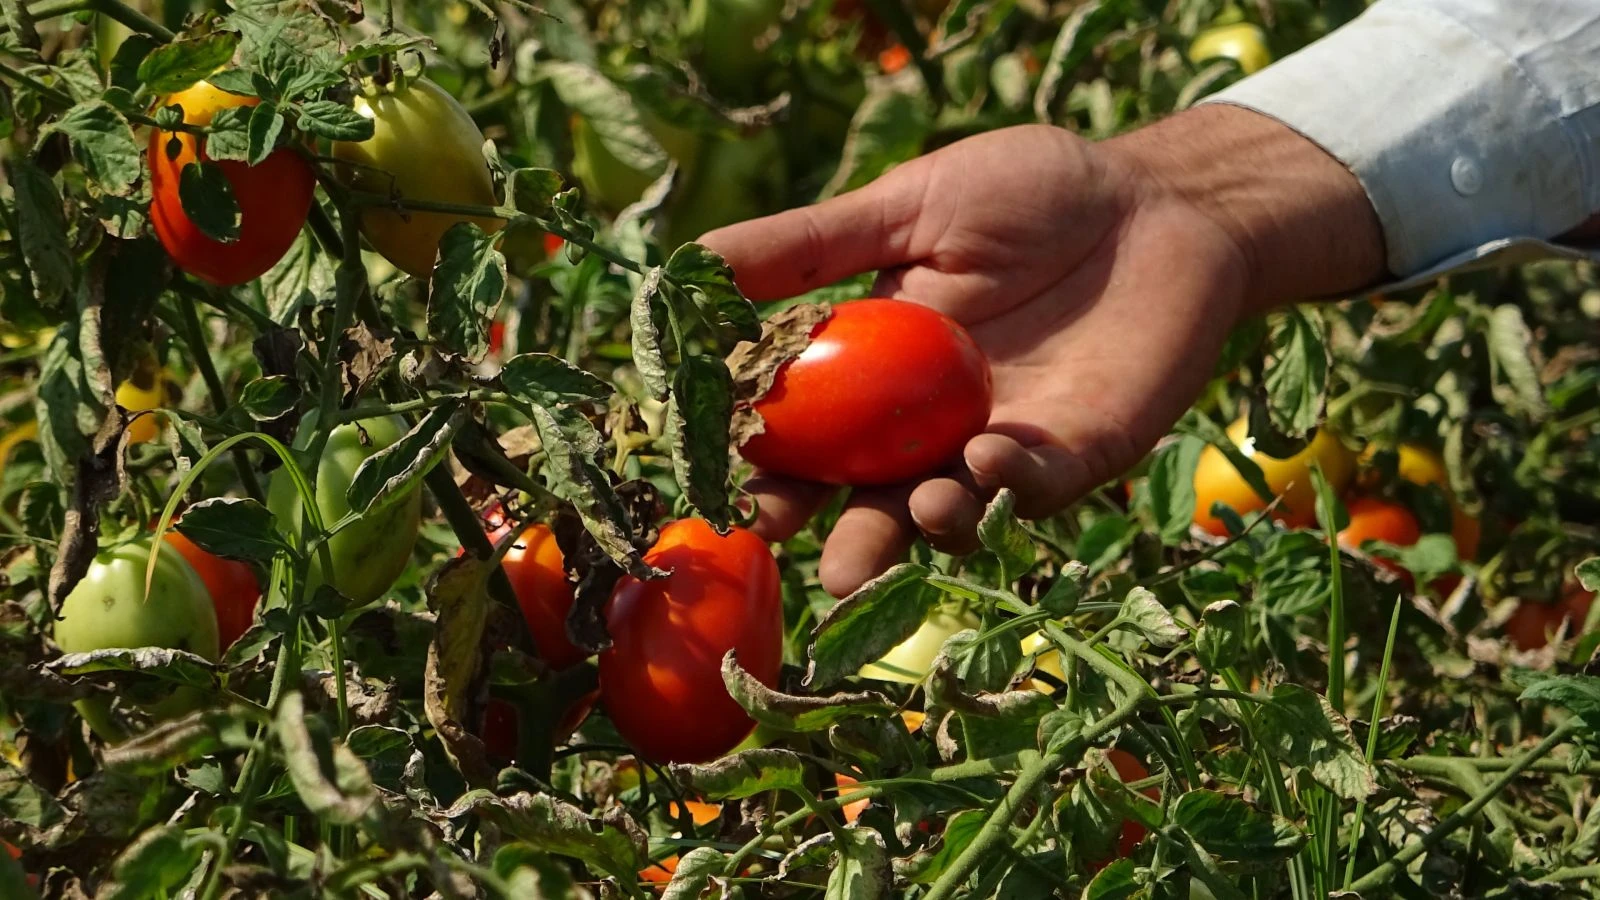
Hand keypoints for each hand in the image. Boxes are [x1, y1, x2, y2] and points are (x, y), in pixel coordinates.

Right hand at [701, 105, 1383, 596]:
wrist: (1158, 199)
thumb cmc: (1029, 192)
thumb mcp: (906, 207)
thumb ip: (808, 246)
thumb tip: (689, 262)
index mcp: (876, 369)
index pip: (808, 430)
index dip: (768, 455)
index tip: (727, 470)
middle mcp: (928, 424)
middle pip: (868, 495)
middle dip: (830, 526)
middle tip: (782, 535)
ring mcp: (999, 445)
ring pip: (943, 511)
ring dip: (912, 525)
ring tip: (894, 523)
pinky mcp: (1074, 456)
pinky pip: (1029, 489)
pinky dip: (1001, 483)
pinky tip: (983, 454)